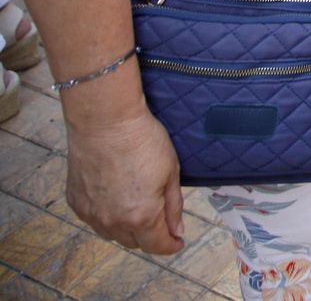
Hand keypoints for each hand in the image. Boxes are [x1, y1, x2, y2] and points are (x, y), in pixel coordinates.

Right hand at [66, 110, 184, 254]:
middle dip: (150, 235)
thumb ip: (173, 207)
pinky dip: (107, 216)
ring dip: (127, 228)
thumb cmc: (143, 141)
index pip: (157, 245)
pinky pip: (95, 219)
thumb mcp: (171, 172)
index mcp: (142, 216)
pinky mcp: (76, 203)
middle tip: (160, 219)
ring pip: (113, 234)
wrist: (105, 122)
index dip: (171, 245)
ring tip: (137, 205)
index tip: (177, 240)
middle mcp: (113, 221)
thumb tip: (176, 231)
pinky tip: (115, 197)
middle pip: (135, 243)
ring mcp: (91, 214)